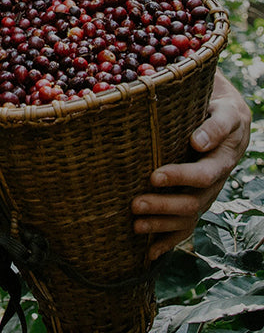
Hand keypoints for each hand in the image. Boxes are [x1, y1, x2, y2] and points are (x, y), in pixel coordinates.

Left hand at [131, 70, 253, 259]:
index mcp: (221, 158)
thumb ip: (213, 125)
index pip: (202, 173)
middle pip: (192, 201)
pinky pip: (185, 226)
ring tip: (134, 225)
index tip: (154, 176)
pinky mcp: (196, 200)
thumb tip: (198, 142)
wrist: (229, 120)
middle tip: (134, 204)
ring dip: (161, 224)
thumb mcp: (223, 112)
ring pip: (187, 217)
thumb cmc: (219, 109)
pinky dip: (167, 241)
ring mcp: (206, 194)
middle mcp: (215, 181)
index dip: (180, 177)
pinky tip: (149, 253)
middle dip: (162, 205)